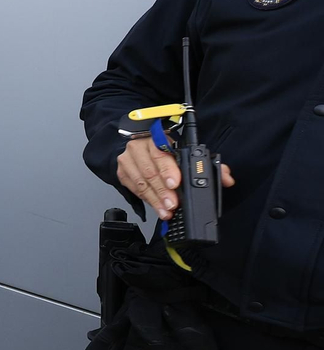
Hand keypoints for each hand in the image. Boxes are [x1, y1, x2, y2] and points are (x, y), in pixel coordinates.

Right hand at [116, 137, 234, 220]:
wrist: (142, 147)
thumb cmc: (167, 151)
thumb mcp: (188, 153)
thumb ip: (209, 165)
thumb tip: (227, 178)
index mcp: (158, 138)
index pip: (161, 153)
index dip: (168, 170)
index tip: (175, 184)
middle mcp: (139, 147)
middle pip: (150, 171)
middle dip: (163, 191)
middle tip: (173, 205)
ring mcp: (128, 160)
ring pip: (141, 182)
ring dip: (155, 199)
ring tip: (166, 211)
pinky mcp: (122, 173)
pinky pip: (134, 189)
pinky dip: (146, 200)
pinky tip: (157, 208)